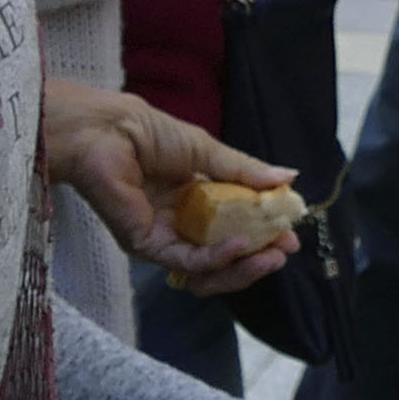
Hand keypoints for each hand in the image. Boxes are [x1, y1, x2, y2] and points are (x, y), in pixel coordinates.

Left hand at [44, 81, 300, 299]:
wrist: (107, 131)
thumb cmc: (148, 133)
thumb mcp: (207, 151)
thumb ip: (246, 171)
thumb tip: (290, 178)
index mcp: (195, 198)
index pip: (235, 226)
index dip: (263, 232)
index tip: (291, 234)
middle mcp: (181, 222)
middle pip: (225, 255)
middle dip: (258, 256)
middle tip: (284, 250)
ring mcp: (164, 237)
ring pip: (209, 268)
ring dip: (243, 266)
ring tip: (270, 255)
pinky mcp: (147, 246)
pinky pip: (188, 262)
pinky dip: (218, 257)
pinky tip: (240, 246)